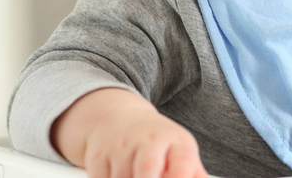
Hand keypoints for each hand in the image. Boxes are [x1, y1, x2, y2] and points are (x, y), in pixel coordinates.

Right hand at [52, 89, 207, 177]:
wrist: (117, 120)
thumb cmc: (158, 143)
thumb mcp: (181, 153)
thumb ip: (194, 174)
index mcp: (177, 142)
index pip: (182, 162)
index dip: (180, 176)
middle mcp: (149, 141)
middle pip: (147, 170)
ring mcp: (121, 148)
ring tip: (135, 175)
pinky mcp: (97, 158)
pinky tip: (119, 175)